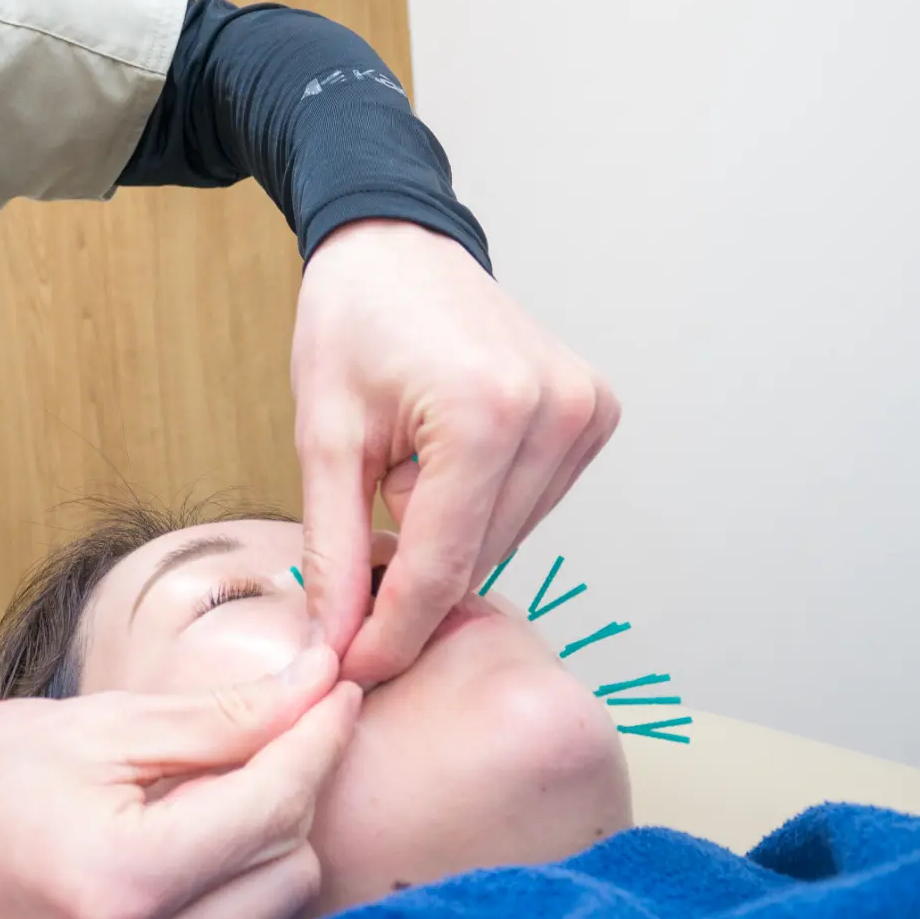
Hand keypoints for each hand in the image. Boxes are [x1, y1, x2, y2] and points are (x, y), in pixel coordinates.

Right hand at [0, 647, 359, 918]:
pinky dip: (242, 882)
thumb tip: (316, 682)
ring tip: (212, 784)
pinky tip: (201, 836)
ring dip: (271, 837)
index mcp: (124, 880)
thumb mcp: (95, 727)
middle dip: (292, 783)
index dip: (319, 732)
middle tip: (262, 723)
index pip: (275, 803)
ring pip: (279, 906)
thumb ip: (217, 718)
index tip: (336, 681)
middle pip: (292, 863)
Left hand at [292, 220, 619, 685]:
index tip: (354, 671)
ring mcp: (585, 411)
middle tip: (359, 535)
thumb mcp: (323, 436)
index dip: (392, 631)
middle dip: (414, 572)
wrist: (395, 246)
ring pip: (507, 538)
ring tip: (406, 461)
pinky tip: (447, 452)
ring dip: (450, 529)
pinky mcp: (596, 412)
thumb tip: (339, 643)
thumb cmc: (351, 324)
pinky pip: (532, 503)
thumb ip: (336, 548)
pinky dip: (482, 501)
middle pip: (477, 557)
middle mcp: (554, 413)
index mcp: (484, 412)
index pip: (441, 566)